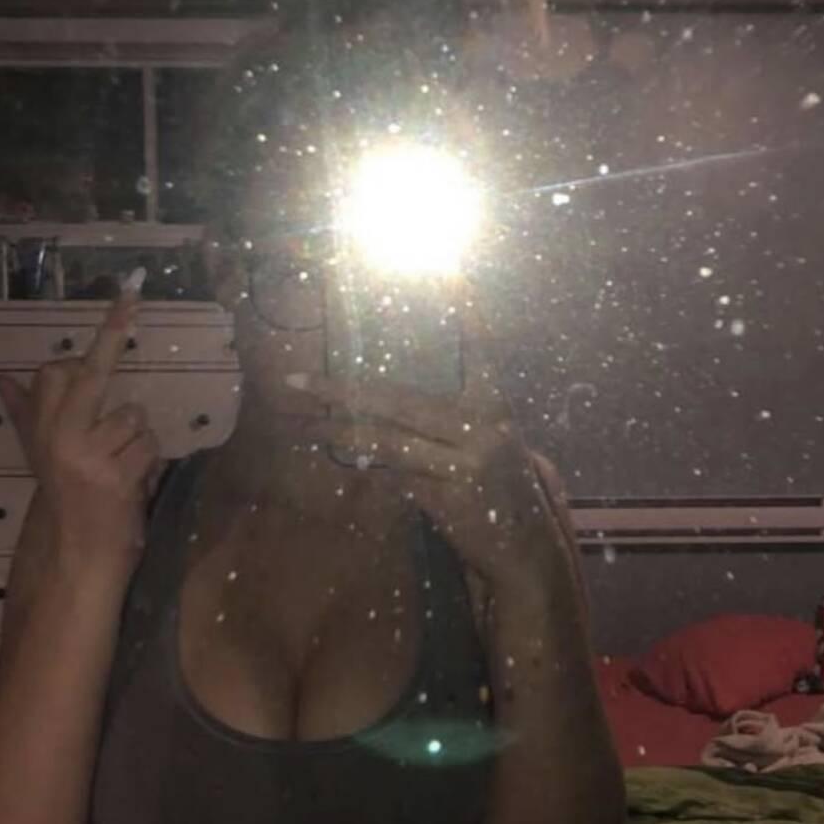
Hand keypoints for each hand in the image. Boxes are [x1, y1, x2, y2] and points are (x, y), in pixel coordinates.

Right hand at [0, 292, 161, 573]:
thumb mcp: (39, 451)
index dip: (100, 335)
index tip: (127, 295)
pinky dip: (150, 464)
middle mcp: (59, 437)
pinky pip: (150, 448)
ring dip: (137, 439)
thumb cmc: (61, 494)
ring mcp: (89, 458)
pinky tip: (132, 483)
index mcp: (41, 426)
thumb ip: (25, 411)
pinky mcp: (117, 480)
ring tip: (120, 465)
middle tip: (132, 291)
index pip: (57, 371)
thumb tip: (0, 378)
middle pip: (89, 374)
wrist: (71, 553)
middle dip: (113, 333)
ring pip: (135, 416)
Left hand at [290, 306, 577, 587]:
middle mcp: (483, 425)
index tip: (448, 269)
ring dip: (341, 432)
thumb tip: (383, 406)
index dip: (465, 310)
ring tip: (306, 423)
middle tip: (298, 381)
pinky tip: (346, 455)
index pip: (479, 347)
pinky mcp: (449, 495)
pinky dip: (372, 465)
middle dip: (342, 391)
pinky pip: (396, 473)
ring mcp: (466, 460)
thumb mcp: (484, 447)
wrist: (524, 554)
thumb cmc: (497, 493)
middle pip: (399, 399)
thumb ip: (444, 424)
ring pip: (388, 439)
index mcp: (494, 405)